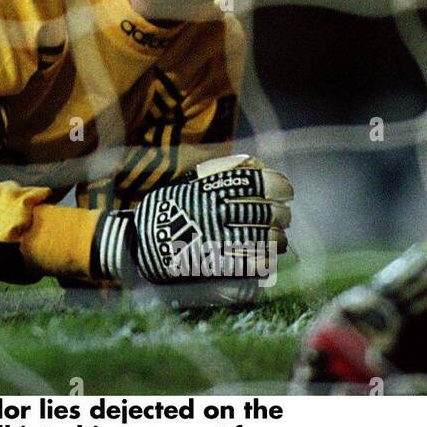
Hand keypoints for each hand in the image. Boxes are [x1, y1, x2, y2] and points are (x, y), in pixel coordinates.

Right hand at [93, 154, 292, 285]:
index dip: (279, 186)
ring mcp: (219, 240)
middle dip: (282, 214)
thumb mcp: (187, 182)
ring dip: (279, 238)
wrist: (141, 244)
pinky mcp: (219, 265)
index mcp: (212, 189)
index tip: (286, 191)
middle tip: (284, 217)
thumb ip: (218, 171)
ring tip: (280, 239)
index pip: (260, 183)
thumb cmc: (167, 209)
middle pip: (268, 212)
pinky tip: (269, 256)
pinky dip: (267, 259)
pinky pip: (254, 262)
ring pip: (266, 238)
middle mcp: (218, 212)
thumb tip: (254, 162)